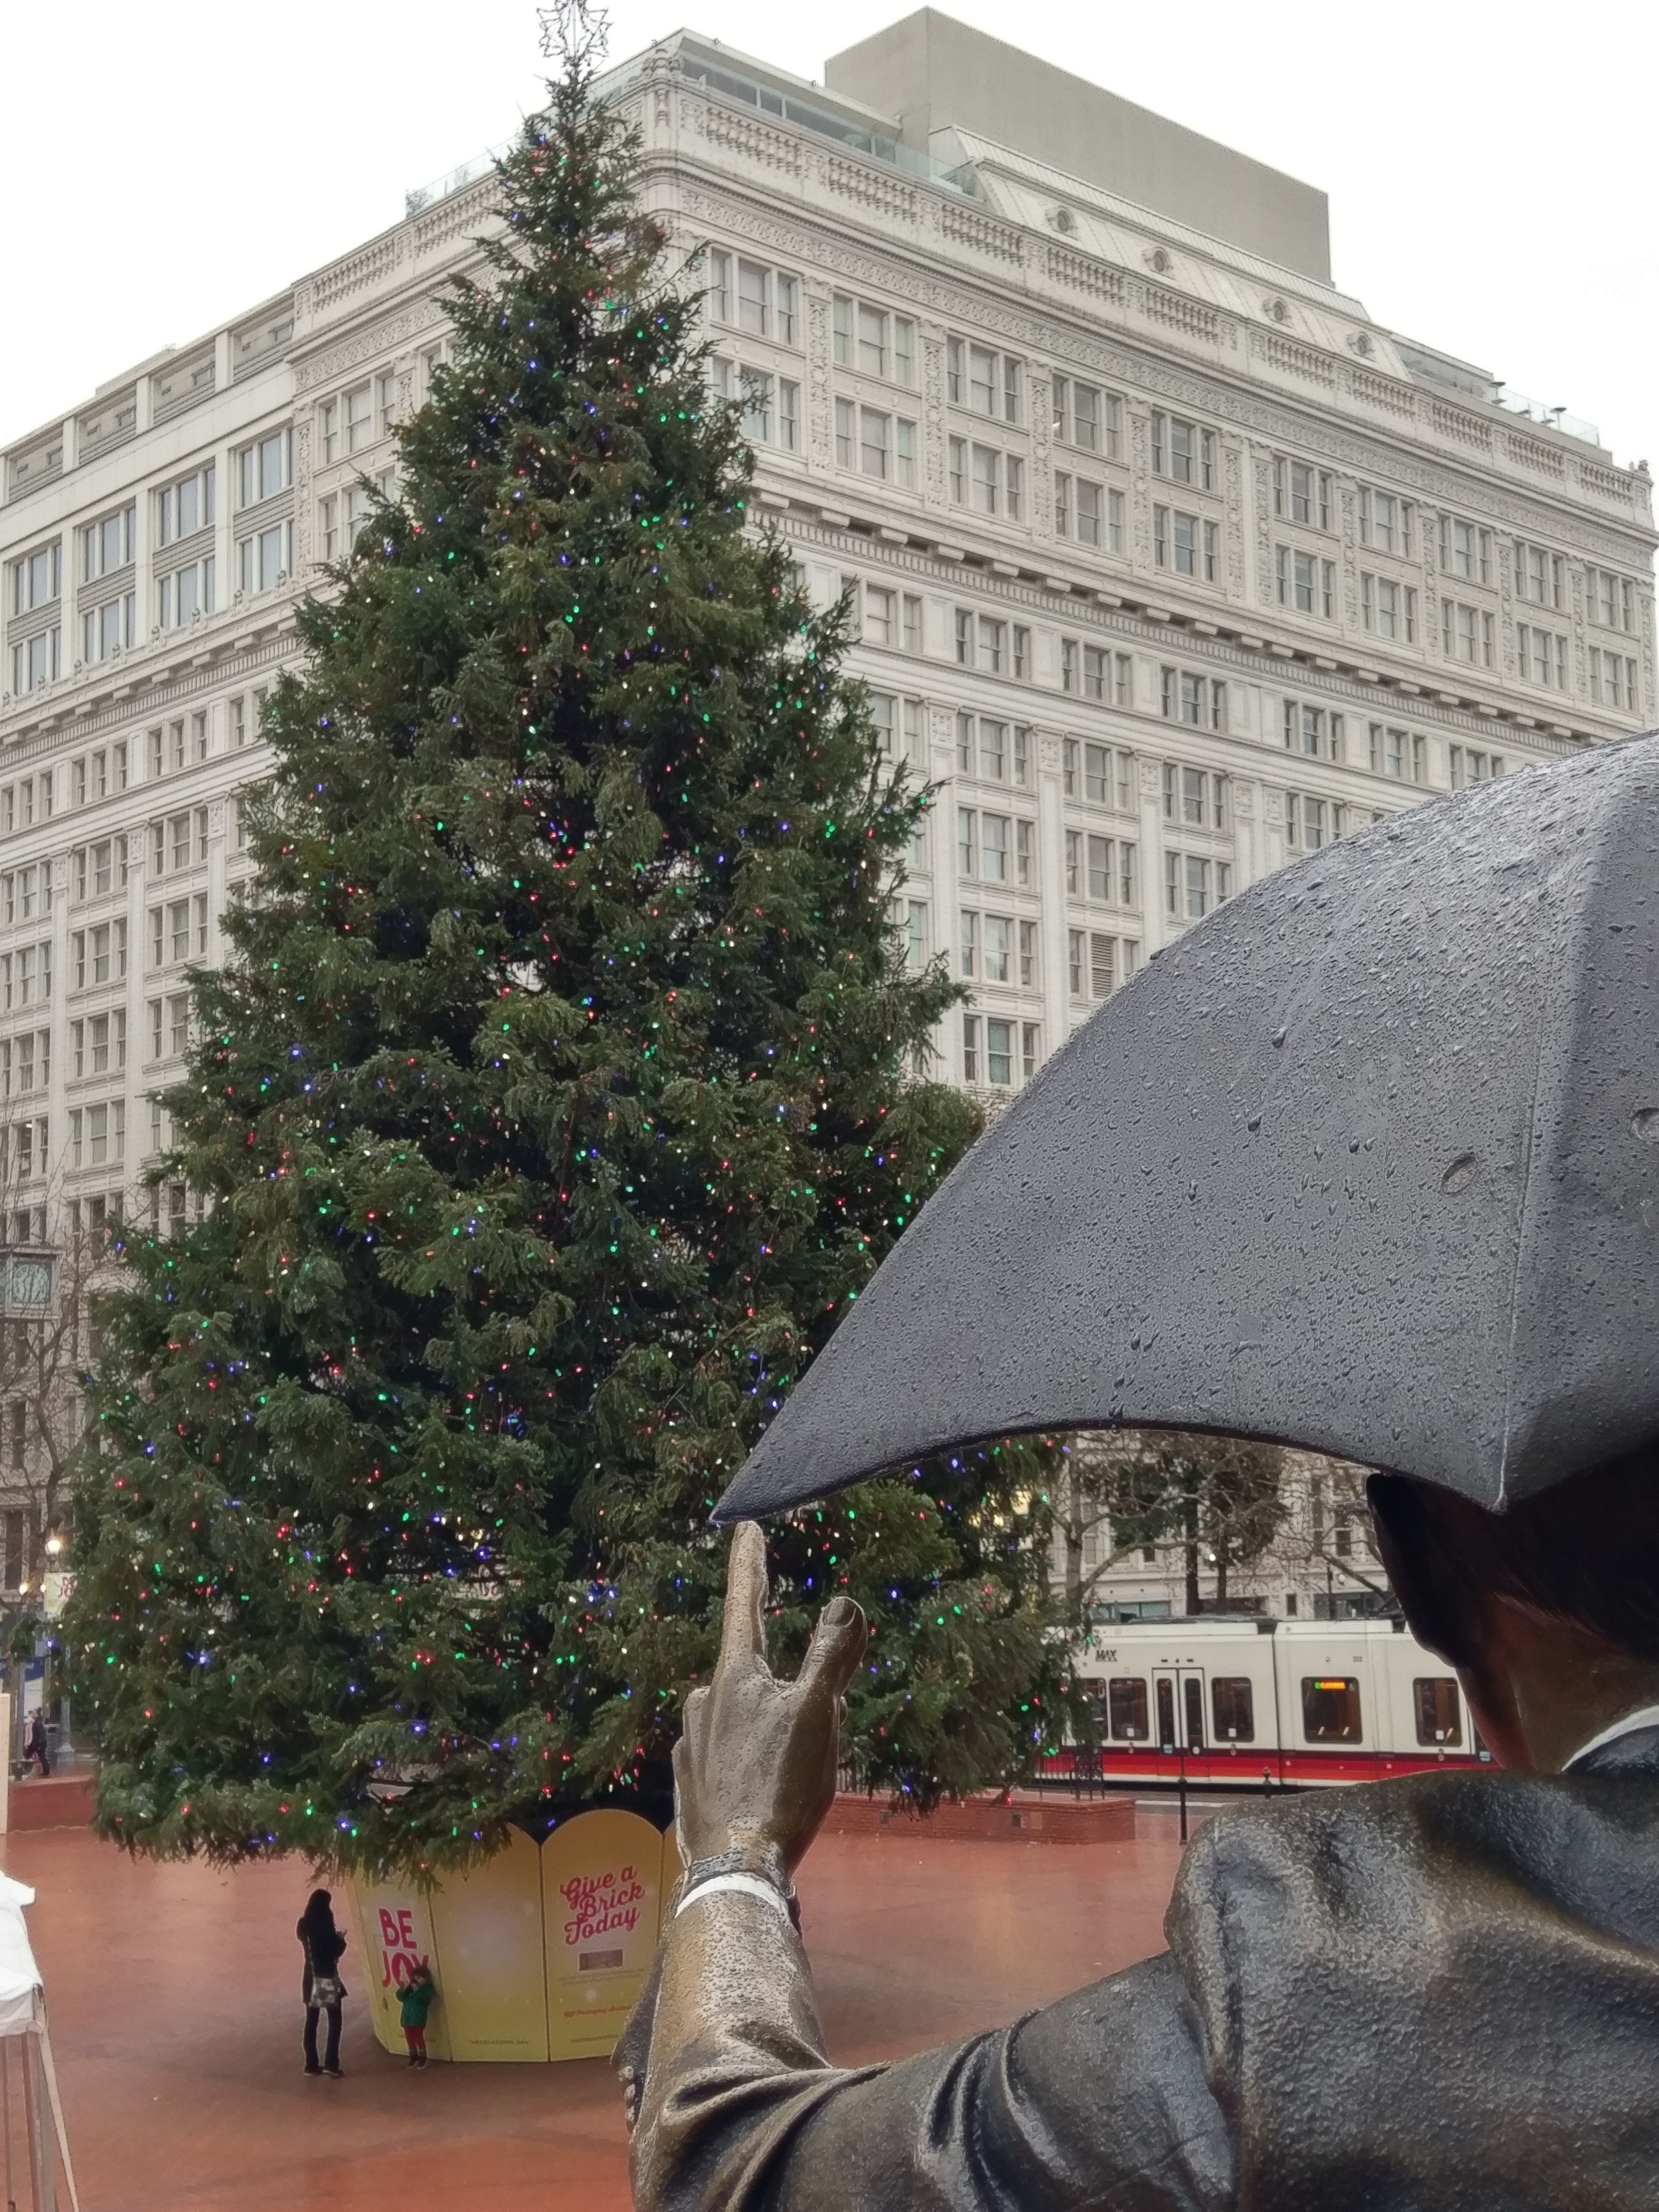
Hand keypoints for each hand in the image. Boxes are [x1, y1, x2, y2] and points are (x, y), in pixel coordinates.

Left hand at [673, 1523, 866, 1873]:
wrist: (735, 1870)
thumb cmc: (780, 1787)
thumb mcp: (818, 1715)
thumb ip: (832, 1657)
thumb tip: (846, 1602)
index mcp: (734, 1677)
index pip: (744, 1604)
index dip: (750, 1563)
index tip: (746, 1527)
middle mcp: (704, 1701)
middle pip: (747, 1665)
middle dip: (778, 1674)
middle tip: (815, 1712)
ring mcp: (690, 1743)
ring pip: (736, 1711)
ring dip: (764, 1717)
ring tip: (797, 1760)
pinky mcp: (689, 1783)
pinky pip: (723, 1750)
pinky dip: (745, 1753)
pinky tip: (761, 1781)